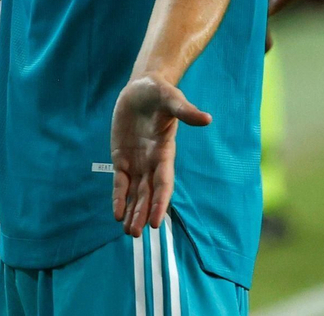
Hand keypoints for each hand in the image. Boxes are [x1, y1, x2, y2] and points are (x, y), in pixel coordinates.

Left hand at [110, 75, 211, 235]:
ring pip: (135, 193)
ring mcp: (137, 161)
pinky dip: (119, 197)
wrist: (142, 89)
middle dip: (143, 213)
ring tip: (129, 233)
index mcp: (165, 152)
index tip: (156, 221)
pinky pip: (121, 182)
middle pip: (148, 193)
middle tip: (137, 234)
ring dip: (132, 212)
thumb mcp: (171, 99)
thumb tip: (206, 118)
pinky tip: (117, 214)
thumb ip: (185, 111)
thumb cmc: (159, 93)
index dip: (159, 202)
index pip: (163, 183)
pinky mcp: (122, 157)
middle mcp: (152, 162)